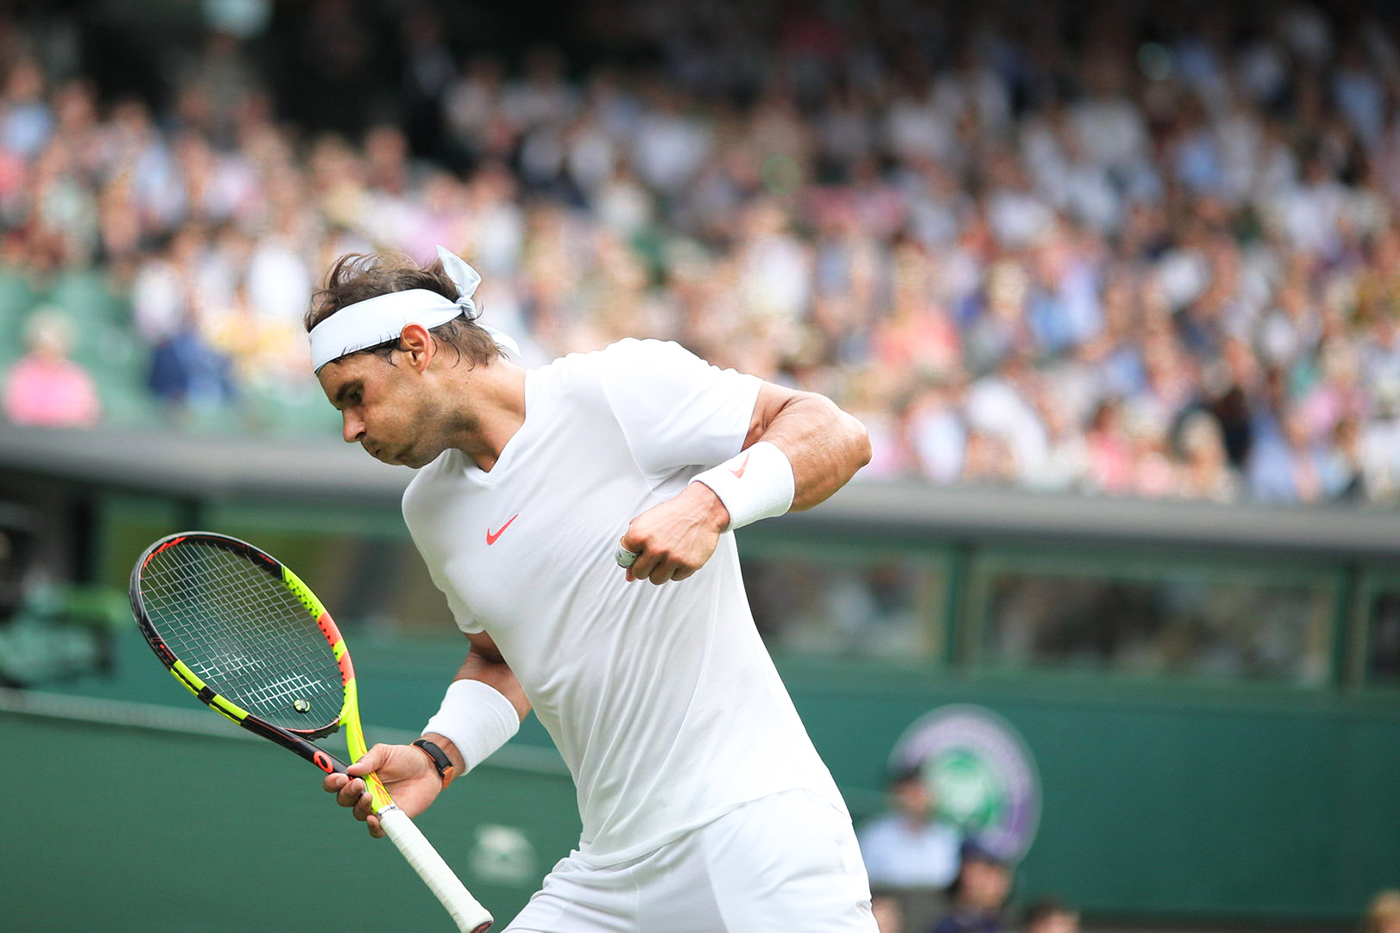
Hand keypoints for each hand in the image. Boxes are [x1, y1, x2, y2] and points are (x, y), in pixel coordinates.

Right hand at [322, 743, 440, 837]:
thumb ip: (369, 759)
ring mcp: (375, 807)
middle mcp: (363, 793)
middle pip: (344, 800)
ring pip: (358, 813)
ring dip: (360, 806)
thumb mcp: (386, 752)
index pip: (336, 783)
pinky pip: (376, 830)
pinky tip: (374, 818)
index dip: (333, 782)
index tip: (341, 777)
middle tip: (358, 784)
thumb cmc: (405, 759)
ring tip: (371, 795)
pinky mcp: (389, 818)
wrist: (429, 769)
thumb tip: (351, 769)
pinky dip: (372, 827)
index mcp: (358, 776)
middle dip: (347, 793)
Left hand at [619, 482, 729, 584]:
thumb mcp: (646, 522)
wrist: (702, 509)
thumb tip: (628, 574)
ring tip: (668, 556)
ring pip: (656, 579)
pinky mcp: (688, 565)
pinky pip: (675, 578)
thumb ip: (633, 545)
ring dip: (660, 571)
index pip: (624, 559)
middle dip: (645, 566)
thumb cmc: (674, 514)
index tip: (637, 555)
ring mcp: (672, 558)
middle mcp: (654, 548)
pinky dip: (677, 569)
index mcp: (639, 534)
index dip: (631, 557)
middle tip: (654, 556)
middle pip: (639, 573)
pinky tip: (680, 555)